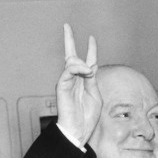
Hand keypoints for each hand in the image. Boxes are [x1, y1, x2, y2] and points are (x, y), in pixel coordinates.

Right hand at [55, 23, 101, 145]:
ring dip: (82, 62)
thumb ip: (93, 79)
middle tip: (66, 26)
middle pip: (71, 55)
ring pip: (71, 62)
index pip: (87, 60)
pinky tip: (86, 71)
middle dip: (68, 40)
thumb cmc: (87, 117)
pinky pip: (68, 70)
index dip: (91, 49)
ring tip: (90, 71)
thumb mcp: (96, 95)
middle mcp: (74, 79)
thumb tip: (90, 64)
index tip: (92, 38)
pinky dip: (78, 68)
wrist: (77, 131)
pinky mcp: (61, 86)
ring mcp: (67, 82)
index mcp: (84, 81)